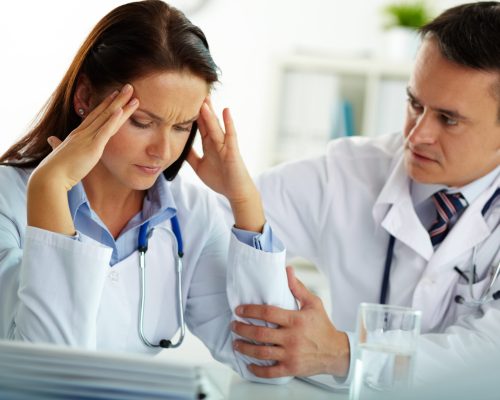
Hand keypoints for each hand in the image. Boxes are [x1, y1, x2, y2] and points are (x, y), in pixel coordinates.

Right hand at [34, 84, 138, 190]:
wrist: (50, 177)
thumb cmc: (55, 168)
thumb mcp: (60, 153)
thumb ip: (58, 145)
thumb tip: (52, 140)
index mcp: (78, 134)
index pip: (95, 116)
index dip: (106, 105)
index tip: (115, 95)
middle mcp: (83, 132)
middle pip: (104, 112)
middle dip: (117, 99)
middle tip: (129, 87)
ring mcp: (88, 138)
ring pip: (108, 118)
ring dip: (121, 105)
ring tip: (132, 93)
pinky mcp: (92, 147)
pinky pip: (105, 131)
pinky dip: (113, 120)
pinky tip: (121, 110)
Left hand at [187, 99, 264, 230]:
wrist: (235, 191)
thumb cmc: (220, 179)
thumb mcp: (199, 167)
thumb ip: (191, 156)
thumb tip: (179, 147)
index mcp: (209, 145)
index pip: (199, 127)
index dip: (192, 116)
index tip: (183, 103)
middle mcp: (216, 142)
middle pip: (207, 122)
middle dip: (201, 109)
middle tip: (193, 93)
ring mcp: (225, 145)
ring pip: (215, 126)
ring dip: (210, 113)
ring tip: (205, 100)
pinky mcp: (232, 150)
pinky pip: (230, 134)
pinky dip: (228, 123)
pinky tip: (226, 111)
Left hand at [232, 266, 349, 377]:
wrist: (336, 352)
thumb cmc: (323, 326)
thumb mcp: (313, 303)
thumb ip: (298, 287)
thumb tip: (287, 270)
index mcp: (296, 320)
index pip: (268, 313)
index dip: (250, 311)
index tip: (239, 310)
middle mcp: (292, 338)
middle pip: (260, 334)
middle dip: (243, 329)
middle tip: (234, 325)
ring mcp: (291, 355)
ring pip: (262, 352)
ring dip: (245, 348)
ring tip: (236, 343)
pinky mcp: (291, 368)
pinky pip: (270, 372)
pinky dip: (257, 370)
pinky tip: (249, 364)